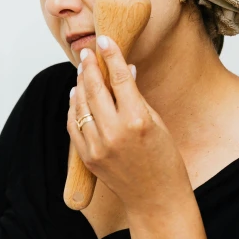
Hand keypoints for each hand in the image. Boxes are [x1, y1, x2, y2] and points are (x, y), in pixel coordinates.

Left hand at [67, 36, 193, 216]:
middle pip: (95, 89)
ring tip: (82, 70)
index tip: (104, 40)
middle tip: (87, 53)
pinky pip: (74, 125)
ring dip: (80, 84)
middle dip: (90, 66)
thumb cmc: (164, 160)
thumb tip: (126, 70)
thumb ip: (137, 97)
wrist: (156, 199)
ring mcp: (98, 146)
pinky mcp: (88, 158)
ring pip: (80, 105)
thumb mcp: (157, 122)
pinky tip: (77, 94)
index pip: (120, 78)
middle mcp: (114, 132)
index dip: (111, 56)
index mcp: (137, 120)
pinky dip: (74, 107)